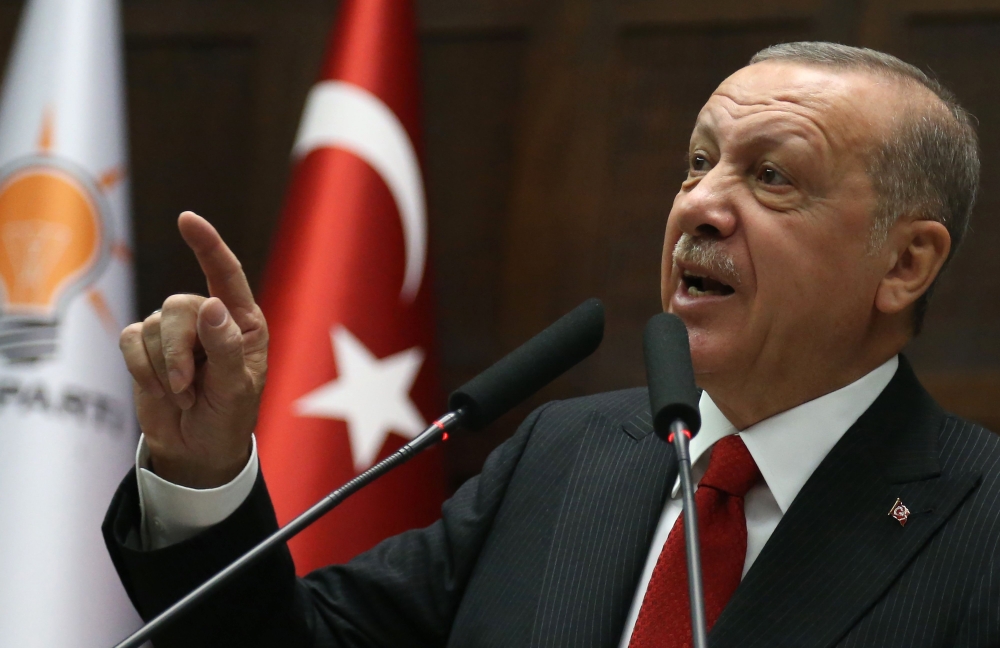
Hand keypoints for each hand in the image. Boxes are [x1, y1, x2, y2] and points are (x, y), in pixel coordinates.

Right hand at [120, 212, 267, 487]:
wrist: (196, 449)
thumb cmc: (228, 417)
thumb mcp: (235, 389)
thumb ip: (224, 348)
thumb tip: (211, 305)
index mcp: (242, 321)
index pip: (225, 274)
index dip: (207, 245)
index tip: (187, 219)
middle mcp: (209, 318)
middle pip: (178, 307)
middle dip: (178, 351)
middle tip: (190, 389)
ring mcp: (176, 331)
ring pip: (152, 325)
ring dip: (164, 369)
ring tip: (184, 395)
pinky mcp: (146, 346)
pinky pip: (130, 339)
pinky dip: (142, 370)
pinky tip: (162, 391)